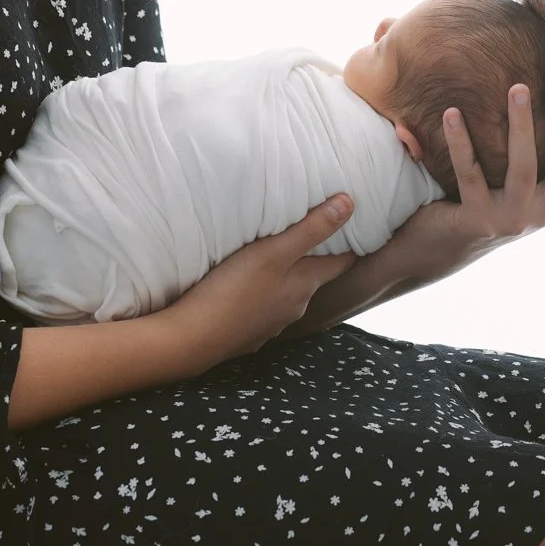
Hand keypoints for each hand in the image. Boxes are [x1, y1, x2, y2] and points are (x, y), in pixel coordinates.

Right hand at [144, 195, 360, 371]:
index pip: (340, 262)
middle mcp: (295, 307)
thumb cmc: (233, 291)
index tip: (353, 227)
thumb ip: (311, 229)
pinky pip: (264, 309)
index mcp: (305, 284)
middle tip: (311, 232)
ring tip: (277, 257)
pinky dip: (264, 296)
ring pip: (288, 294)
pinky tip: (249, 289)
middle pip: (313, 277)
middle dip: (315, 257)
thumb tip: (350, 204)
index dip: (348, 244)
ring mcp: (272, 324)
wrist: (191, 340)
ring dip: (287, 277)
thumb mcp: (273, 252)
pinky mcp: (248, 334)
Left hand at [383, 76, 544, 283]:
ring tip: (517, 88)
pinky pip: (470, 173)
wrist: (441, 245)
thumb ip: (541, 150)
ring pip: (525, 168)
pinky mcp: (478, 220)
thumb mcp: (522, 178)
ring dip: (522, 125)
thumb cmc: (485, 197)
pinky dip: (461, 141)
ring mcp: (513, 219)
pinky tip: (451, 113)